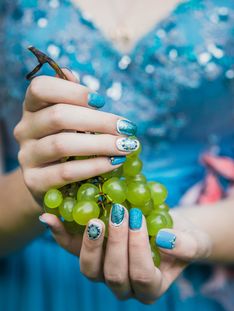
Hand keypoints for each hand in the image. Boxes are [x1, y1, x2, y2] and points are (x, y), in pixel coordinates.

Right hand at [14, 69, 137, 204]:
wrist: (47, 182)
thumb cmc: (65, 143)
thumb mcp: (67, 120)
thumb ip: (69, 99)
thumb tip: (69, 73)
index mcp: (32, 107)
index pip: (41, 88)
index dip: (72, 91)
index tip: (101, 101)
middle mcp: (25, 129)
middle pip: (59, 116)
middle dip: (99, 121)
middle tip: (127, 128)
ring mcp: (27, 156)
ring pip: (63, 144)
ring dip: (101, 144)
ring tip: (127, 146)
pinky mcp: (34, 181)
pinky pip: (67, 172)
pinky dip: (95, 166)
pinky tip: (115, 163)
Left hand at [39, 206, 211, 303]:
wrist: (165, 227)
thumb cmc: (182, 236)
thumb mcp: (194, 240)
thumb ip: (186, 245)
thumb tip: (165, 239)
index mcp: (150, 287)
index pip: (142, 276)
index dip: (138, 249)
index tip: (138, 218)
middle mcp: (124, 286)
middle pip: (114, 275)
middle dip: (116, 242)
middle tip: (118, 212)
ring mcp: (104, 272)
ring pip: (89, 270)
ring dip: (90, 244)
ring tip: (94, 219)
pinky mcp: (90, 254)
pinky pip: (71, 249)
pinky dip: (61, 234)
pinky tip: (52, 217)